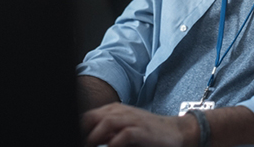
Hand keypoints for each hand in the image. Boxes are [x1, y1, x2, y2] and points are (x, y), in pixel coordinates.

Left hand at [81, 103, 198, 146]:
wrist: (176, 132)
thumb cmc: (148, 133)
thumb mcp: (123, 131)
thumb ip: (105, 134)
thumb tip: (88, 139)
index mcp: (113, 111)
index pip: (87, 117)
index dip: (80, 129)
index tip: (77, 140)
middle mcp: (121, 112)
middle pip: (92, 117)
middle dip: (84, 131)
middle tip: (80, 142)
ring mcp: (132, 120)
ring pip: (106, 122)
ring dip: (95, 137)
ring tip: (90, 145)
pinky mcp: (142, 130)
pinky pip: (125, 135)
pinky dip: (115, 143)